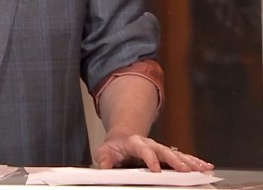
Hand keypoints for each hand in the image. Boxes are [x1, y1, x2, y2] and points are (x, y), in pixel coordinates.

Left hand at [93, 134, 213, 171]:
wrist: (122, 140)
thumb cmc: (114, 149)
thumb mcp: (104, 151)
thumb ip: (104, 158)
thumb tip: (105, 166)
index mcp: (135, 143)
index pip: (144, 150)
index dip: (150, 159)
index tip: (156, 170)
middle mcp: (150, 144)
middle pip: (164, 150)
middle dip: (175, 160)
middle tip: (185, 170)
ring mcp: (160, 148)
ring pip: (177, 153)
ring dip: (190, 161)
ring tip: (203, 168)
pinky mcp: (167, 154)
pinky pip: (183, 157)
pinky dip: (195, 162)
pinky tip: (206, 166)